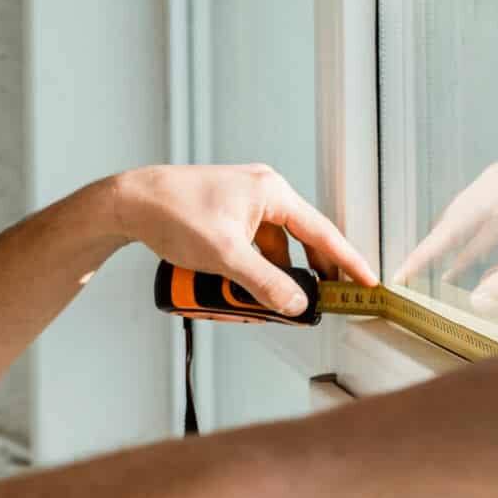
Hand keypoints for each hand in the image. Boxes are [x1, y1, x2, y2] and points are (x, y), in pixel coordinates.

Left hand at [112, 163, 377, 314]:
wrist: (129, 202)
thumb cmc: (175, 215)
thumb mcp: (225, 256)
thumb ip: (264, 283)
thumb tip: (298, 306)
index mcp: (272, 192)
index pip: (322, 232)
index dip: (347, 260)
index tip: (368, 282)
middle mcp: (263, 192)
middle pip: (300, 241)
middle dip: (307, 275)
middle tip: (319, 304)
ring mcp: (244, 202)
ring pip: (273, 248)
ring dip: (273, 277)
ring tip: (268, 305)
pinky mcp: (226, 214)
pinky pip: (252, 246)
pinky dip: (252, 269)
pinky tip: (239, 290)